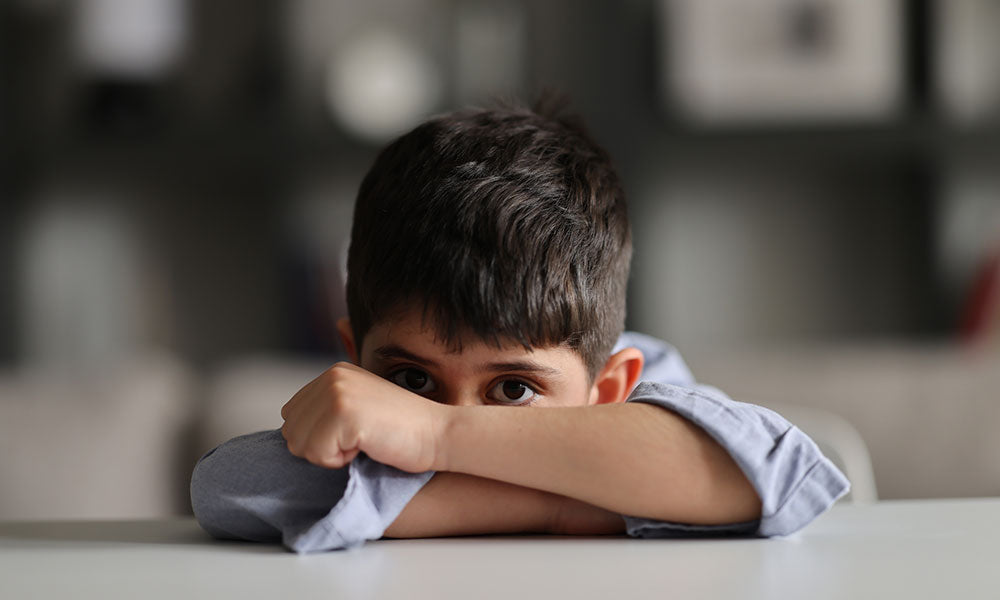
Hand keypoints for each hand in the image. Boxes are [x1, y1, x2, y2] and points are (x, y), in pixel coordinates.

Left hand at [280, 362, 447, 472]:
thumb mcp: (361, 407)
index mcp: (334, 373)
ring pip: (300, 444)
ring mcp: (337, 393)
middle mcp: (332, 377)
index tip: (353, 433)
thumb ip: (328, 410)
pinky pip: (317, 453)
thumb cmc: (403, 431)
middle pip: (291, 430)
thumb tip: (291, 431)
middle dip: (320, 447)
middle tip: (359, 440)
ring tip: (363, 442)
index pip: (292, 416)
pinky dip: (339, 461)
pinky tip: (366, 446)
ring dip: (329, 455)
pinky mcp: (344, 413)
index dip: (318, 436)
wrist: (439, 434)